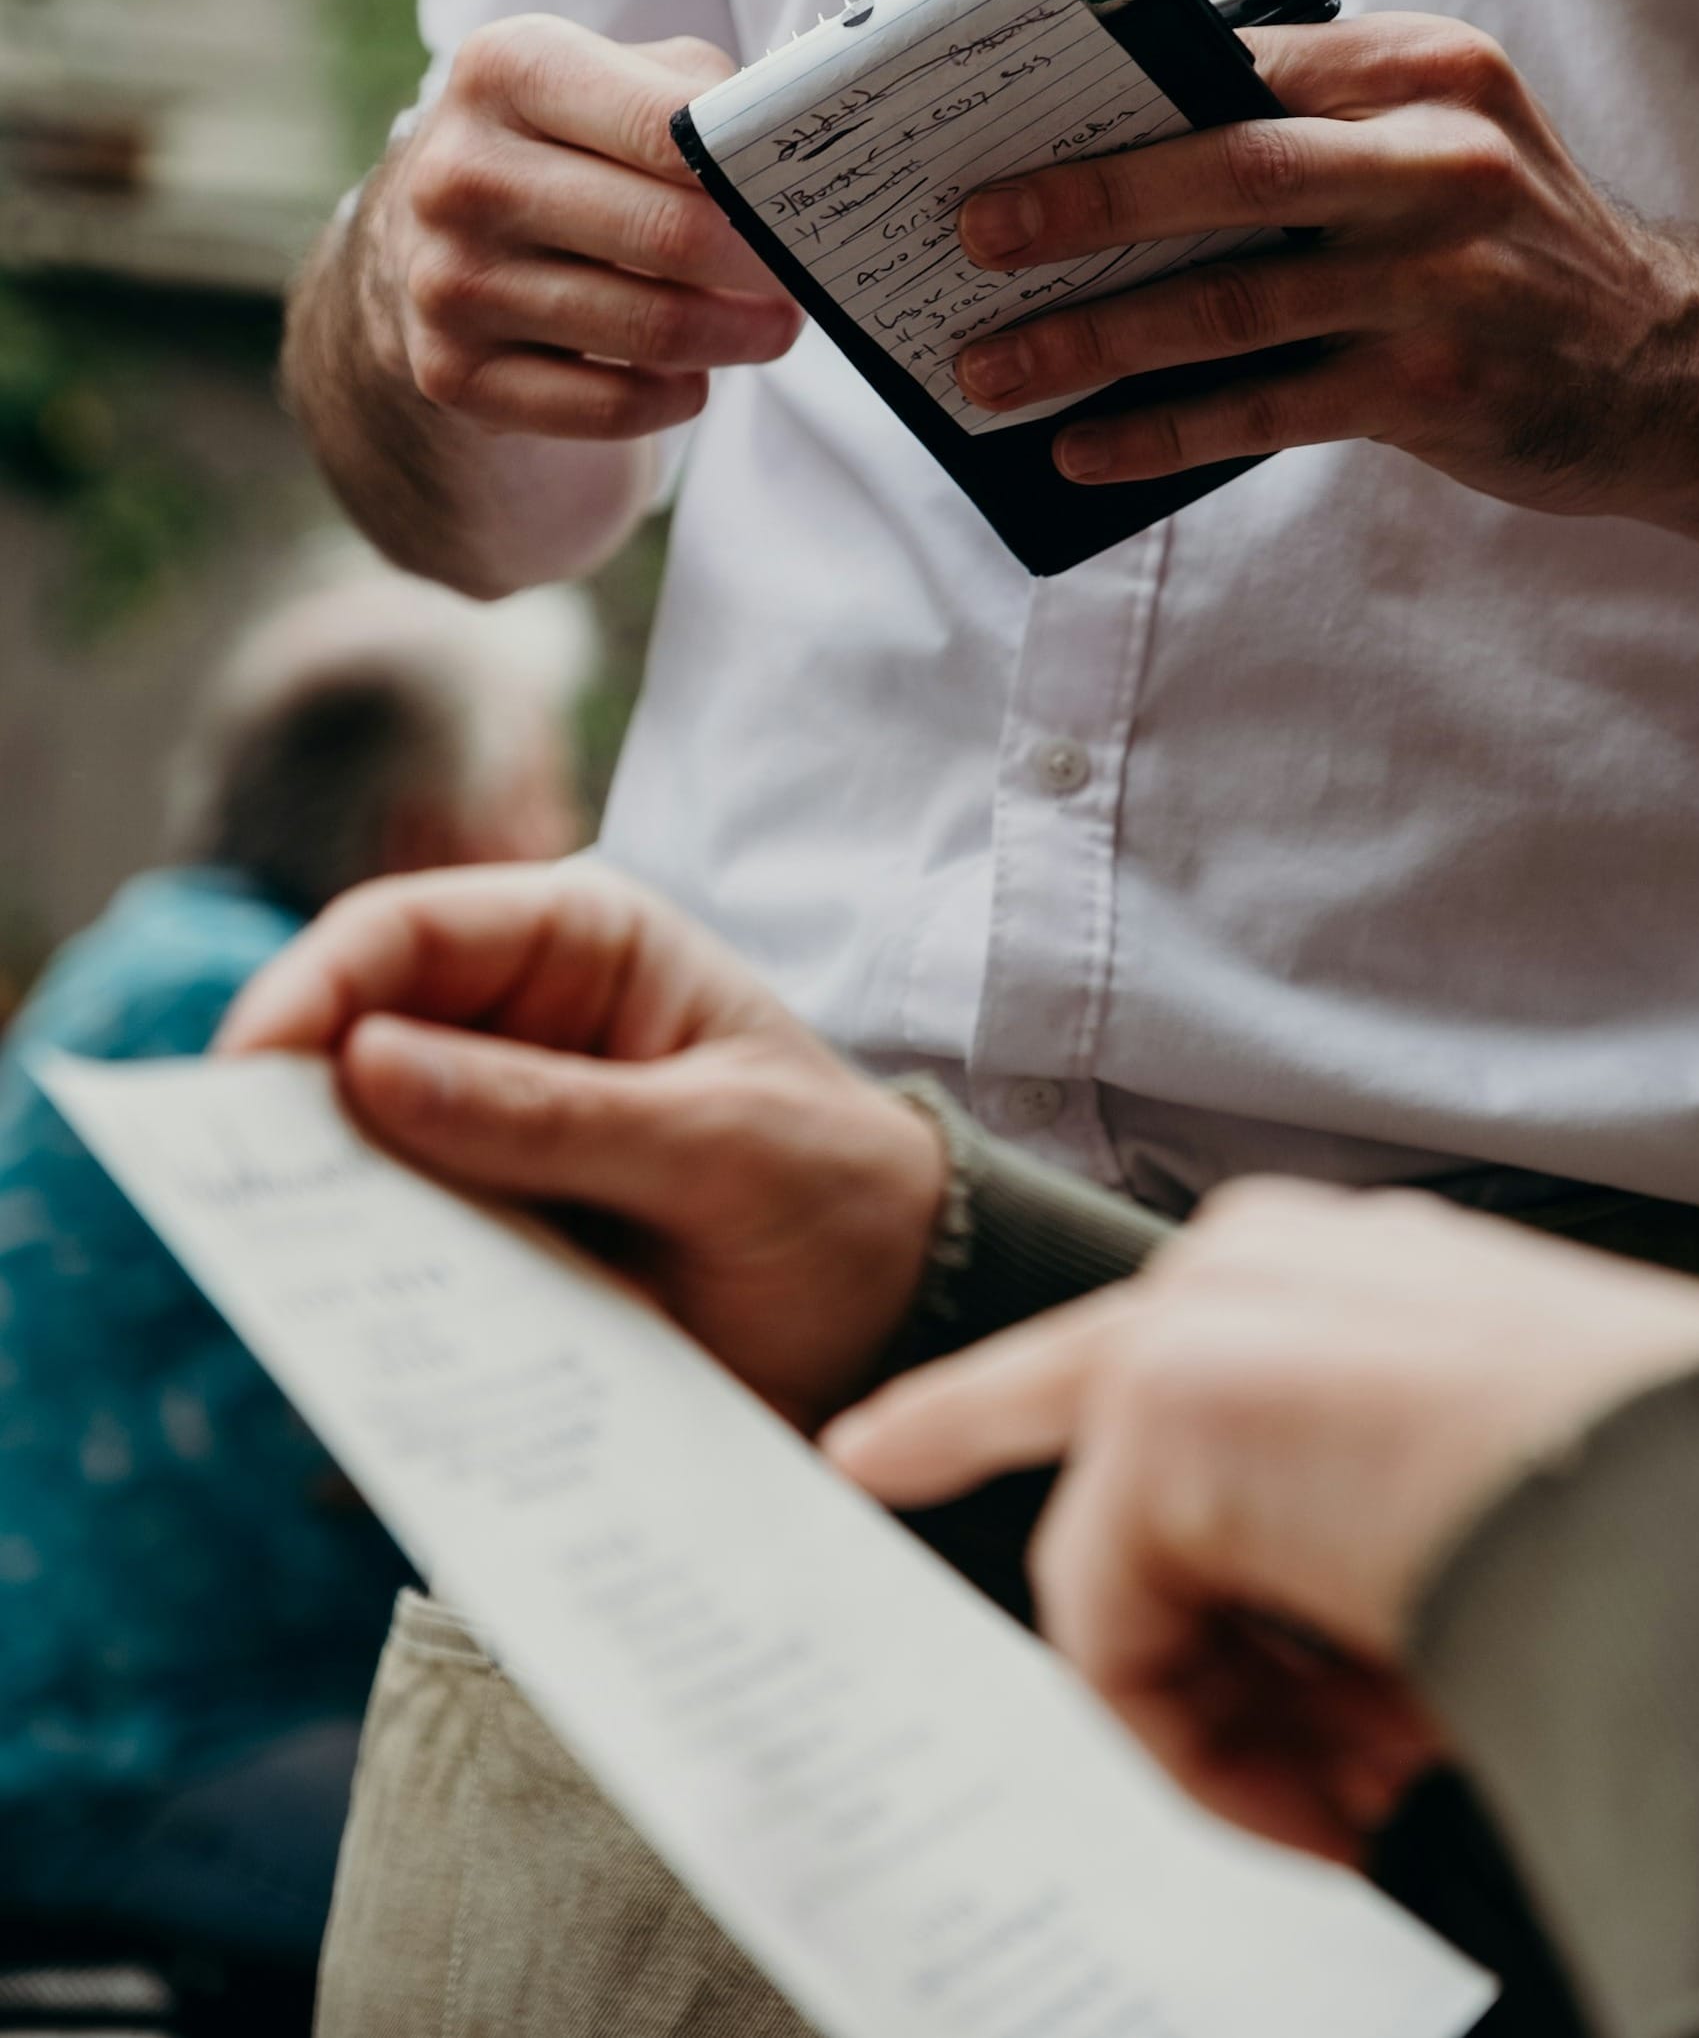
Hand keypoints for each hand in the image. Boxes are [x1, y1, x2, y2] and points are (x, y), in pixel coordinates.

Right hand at [216, 864, 943, 1428]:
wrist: (901, 1313)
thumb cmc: (839, 1191)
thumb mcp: (719, 1145)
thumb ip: (555, 1114)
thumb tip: (367, 1067)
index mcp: (583, 946)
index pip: (403, 932)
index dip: (312, 989)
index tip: (248, 1075)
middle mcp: (520, 1027)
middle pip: (353, 1040)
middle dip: (289, 1109)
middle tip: (234, 1192)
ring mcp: (498, 1136)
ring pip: (361, 1153)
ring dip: (324, 1206)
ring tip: (287, 1272)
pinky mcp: (496, 1234)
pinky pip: (401, 1246)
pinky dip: (370, 1281)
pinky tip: (354, 1327)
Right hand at [367, 18, 801, 442]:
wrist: (433, 239)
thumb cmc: (567, 150)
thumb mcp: (617, 81)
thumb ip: (704, 99)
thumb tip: (796, 149)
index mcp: (507, 69)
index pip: (669, 127)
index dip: (756, 176)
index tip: (805, 205)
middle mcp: (462, 174)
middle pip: (670, 237)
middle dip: (764, 269)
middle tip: (807, 281)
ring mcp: (448, 280)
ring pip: (651, 331)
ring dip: (737, 338)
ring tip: (773, 328)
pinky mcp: (452, 373)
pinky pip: (610, 408)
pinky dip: (675, 397)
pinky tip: (692, 377)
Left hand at [828, 1178, 1698, 1858]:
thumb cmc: (1650, 1497)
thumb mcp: (1487, 1490)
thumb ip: (1349, 1526)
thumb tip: (1319, 1639)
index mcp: (1350, 1263)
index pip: (1167, 1328)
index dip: (1018, 1393)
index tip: (886, 1430)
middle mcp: (1258, 1261)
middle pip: (1058, 1383)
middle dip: (950, 1437)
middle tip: (868, 1464)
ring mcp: (1203, 1322)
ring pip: (1116, 1557)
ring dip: (1224, 1708)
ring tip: (1356, 1792)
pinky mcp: (1165, 1409)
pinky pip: (1118, 1634)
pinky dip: (1202, 1747)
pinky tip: (1322, 1805)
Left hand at [951, 12, 1698, 512]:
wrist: (1667, 366)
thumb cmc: (1513, 241)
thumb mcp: (1440, 121)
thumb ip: (1308, 72)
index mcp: (1422, 72)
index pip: (1240, 59)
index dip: (1110, 89)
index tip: (1000, 123)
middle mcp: (1437, 162)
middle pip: (1228, 170)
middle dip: (1083, 203)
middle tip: (969, 234)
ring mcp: (1442, 282)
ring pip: (1231, 306)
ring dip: (1094, 341)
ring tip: (994, 370)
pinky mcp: (1435, 392)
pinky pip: (1265, 410)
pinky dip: (1163, 431)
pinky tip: (1085, 449)